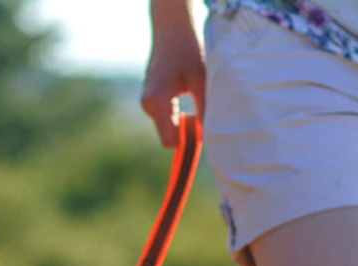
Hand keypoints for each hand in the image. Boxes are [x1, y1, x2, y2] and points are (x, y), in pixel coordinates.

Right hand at [142, 0, 206, 147]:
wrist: (171, 32)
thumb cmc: (188, 52)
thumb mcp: (201, 80)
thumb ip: (205, 110)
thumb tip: (210, 136)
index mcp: (158, 101)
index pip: (170, 140)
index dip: (188, 141)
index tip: (204, 131)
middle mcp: (148, 105)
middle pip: (169, 136)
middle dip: (186, 132)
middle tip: (204, 114)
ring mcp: (146, 105)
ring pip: (167, 129)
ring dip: (183, 124)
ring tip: (196, 101)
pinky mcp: (150, 103)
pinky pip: (165, 120)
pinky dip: (178, 118)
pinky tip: (187, 101)